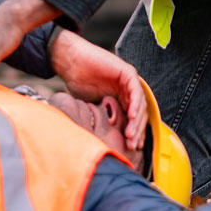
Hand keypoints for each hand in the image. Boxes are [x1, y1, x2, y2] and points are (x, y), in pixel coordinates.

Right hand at [50, 31, 147, 150]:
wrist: (70, 63)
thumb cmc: (78, 82)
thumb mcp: (93, 107)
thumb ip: (104, 119)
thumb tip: (106, 140)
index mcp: (120, 98)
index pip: (133, 119)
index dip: (134, 133)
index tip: (130, 147)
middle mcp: (127, 90)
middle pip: (139, 113)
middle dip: (137, 131)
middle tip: (132, 144)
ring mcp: (129, 81)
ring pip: (140, 104)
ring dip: (137, 121)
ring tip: (131, 135)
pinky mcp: (128, 73)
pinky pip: (136, 91)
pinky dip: (135, 104)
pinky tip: (131, 117)